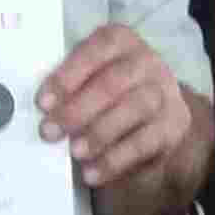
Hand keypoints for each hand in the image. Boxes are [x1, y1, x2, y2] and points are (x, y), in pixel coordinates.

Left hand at [35, 24, 190, 188]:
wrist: (154, 123)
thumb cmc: (108, 97)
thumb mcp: (89, 82)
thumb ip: (68, 88)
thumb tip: (42, 111)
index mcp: (121, 41)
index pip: (96, 49)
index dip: (68, 75)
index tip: (42, 103)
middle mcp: (147, 62)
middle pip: (113, 81)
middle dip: (78, 108)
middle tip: (50, 132)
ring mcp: (164, 93)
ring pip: (134, 108)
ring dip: (100, 132)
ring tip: (75, 152)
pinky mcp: (173, 127)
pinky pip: (145, 143)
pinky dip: (115, 159)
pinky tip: (93, 172)